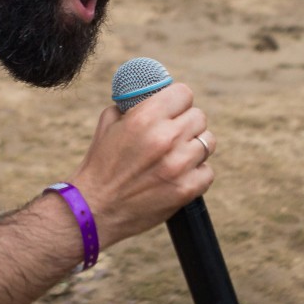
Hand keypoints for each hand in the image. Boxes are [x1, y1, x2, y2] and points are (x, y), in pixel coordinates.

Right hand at [70, 83, 211, 248]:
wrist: (94, 209)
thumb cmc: (100, 165)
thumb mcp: (108, 124)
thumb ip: (132, 105)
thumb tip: (151, 94)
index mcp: (145, 118)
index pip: (184, 93)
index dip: (178, 101)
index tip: (173, 109)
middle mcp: (165, 138)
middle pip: (199, 117)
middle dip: (186, 123)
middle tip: (174, 134)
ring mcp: (179, 165)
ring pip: (208, 142)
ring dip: (194, 147)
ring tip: (177, 155)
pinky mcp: (186, 189)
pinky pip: (207, 171)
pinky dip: (197, 173)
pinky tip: (180, 175)